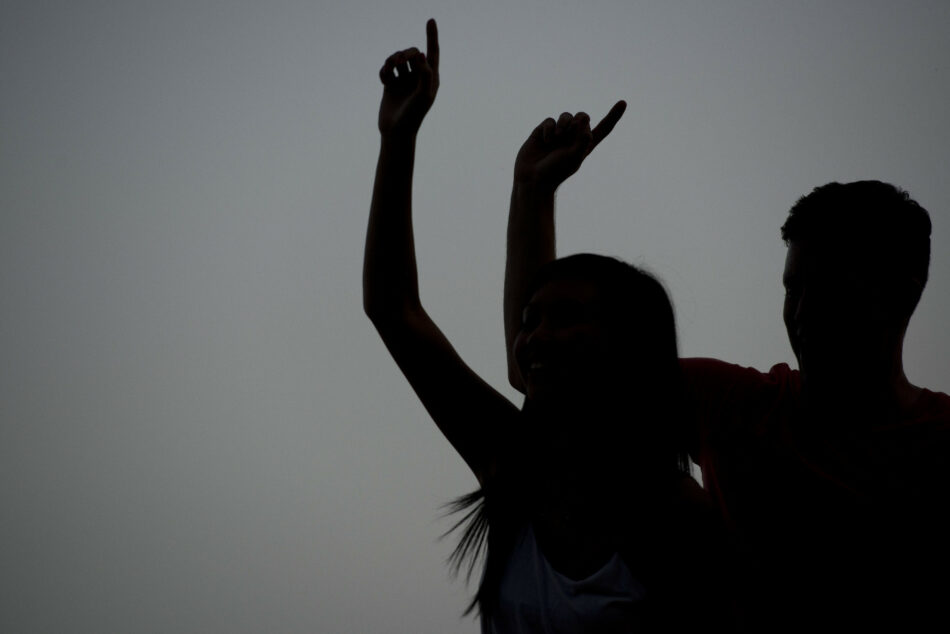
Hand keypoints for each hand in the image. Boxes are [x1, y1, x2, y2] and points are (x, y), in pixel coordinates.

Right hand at [378, 19, 439, 136]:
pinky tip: (384, 79)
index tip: (431, 20)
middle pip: (413, 53)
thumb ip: (425, 74)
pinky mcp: (391, 86)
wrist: (396, 133)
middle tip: (400, 61)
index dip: (432, 36)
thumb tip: (423, 55)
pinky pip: (387, 69)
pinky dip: (384, 70)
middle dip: (406, 53)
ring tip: (390, 67)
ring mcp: (404, 81)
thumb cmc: (413, 116)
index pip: (433, 53)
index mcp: (431, 79)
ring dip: (393, 59)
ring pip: (398, 59)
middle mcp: (418, 78)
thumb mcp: (423, 95)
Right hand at [513, 101, 625, 190]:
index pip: (603, 128)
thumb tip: (584, 118)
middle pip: (583, 117)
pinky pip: (550, 120)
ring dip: (564, 123)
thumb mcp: (574, 156)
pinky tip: (546, 140)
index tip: (623, 102)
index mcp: (585, 145)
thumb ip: (583, 138)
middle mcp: (573, 138)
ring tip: (558, 136)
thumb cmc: (555, 172)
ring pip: (566, 116)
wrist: (532, 179)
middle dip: (578, 121)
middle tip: (570, 133)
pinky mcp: (543, 132)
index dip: (613, 116)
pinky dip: (549, 128)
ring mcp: (558, 134)